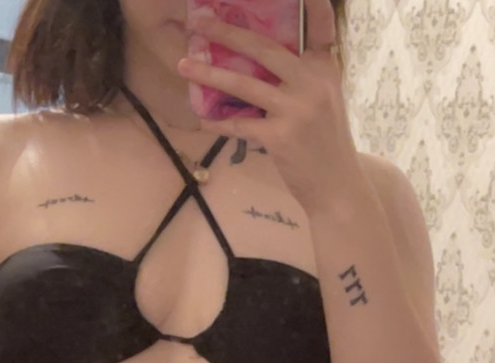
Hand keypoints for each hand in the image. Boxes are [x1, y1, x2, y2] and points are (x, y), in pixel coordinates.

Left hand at [178, 0, 363, 214]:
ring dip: (210, 73)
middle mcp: (312, 83)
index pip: (321, 28)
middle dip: (228, 33)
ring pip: (244, 84)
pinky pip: (241, 124)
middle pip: (264, 49)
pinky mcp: (279, 137)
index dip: (314, 4)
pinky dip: (220, 122)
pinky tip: (204, 119)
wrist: (336, 186)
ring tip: (183, 64)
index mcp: (324, 69)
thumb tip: (259, 63)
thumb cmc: (325, 144)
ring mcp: (296, 109)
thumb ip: (302, 77)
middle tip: (198, 21)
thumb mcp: (324, 100)